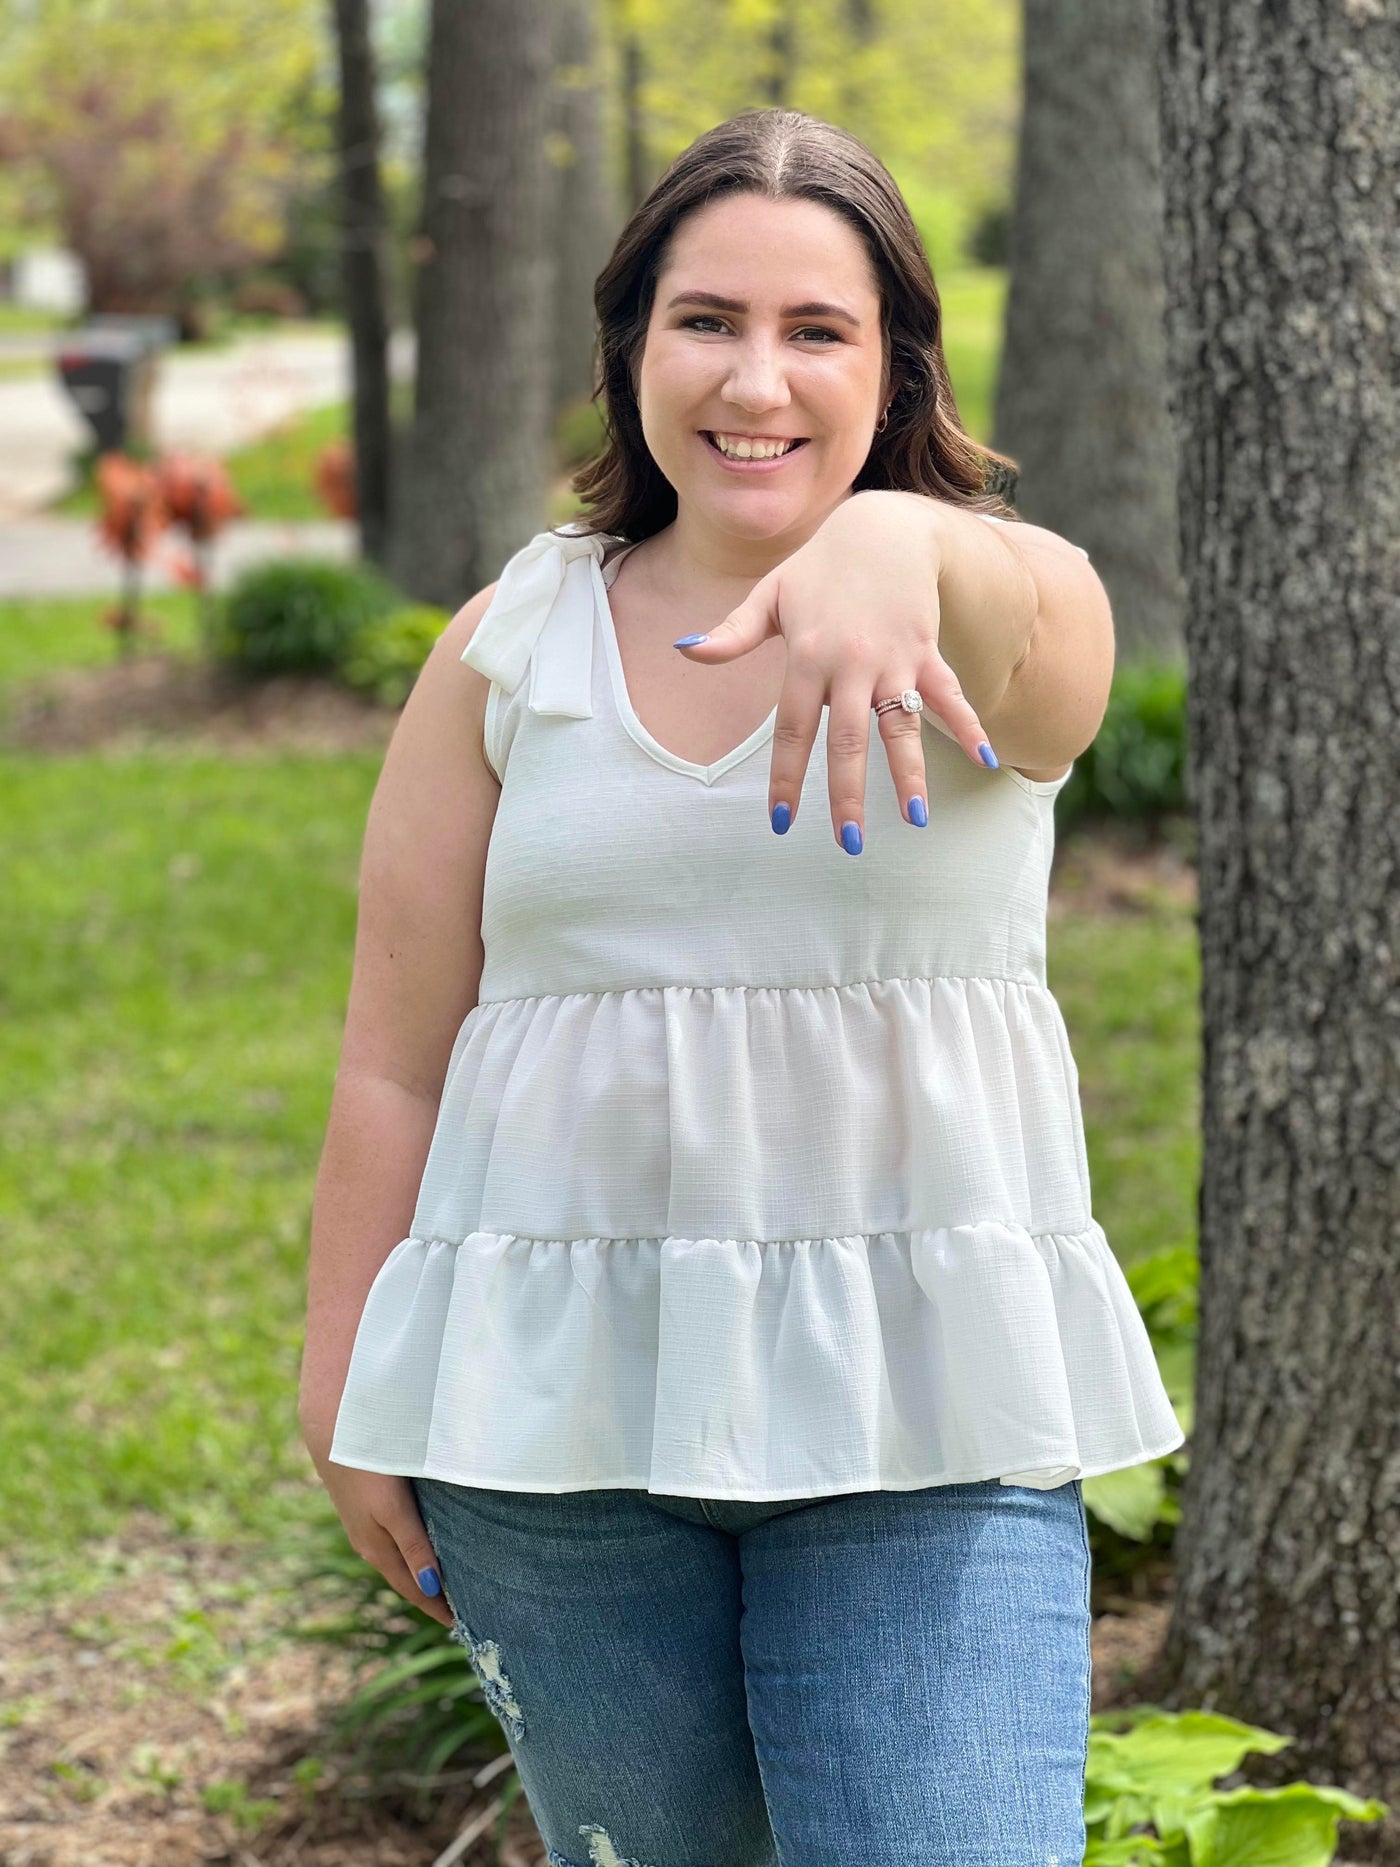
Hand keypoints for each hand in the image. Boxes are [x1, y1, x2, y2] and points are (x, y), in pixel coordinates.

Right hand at [303, 1422, 454, 1630]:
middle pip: (405, 1577)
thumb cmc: (367, 1470)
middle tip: (463, 1609)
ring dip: (421, 1572)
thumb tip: (432, 1588)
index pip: (412, 1589)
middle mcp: (369, 1542)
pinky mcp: (365, 1505)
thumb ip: (413, 1546)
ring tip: (448, 1582)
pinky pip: (394, 1538)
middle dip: (431, 1595)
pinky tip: (424, 1542)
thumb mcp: (393, 1510)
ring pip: (399, 1558)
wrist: (332, 1431)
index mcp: (377, 1549)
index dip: (436, 1608)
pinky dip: (412, 1550)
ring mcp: (365, 1524)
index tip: (462, 1626)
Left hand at [672, 491, 996, 850]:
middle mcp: (851, 664)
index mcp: (807, 657)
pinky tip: (985, 760)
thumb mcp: (770, 596)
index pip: (793, 730)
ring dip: (909, 775)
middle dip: (847, 794)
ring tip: (913, 820)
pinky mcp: (926, 653)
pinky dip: (967, 726)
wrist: (882, 527)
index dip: (787, 778)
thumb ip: (732, 633)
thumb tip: (685, 651)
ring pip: (901, 727)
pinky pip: (949, 696)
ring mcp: (894, 661)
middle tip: (848, 843)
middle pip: (848, 741)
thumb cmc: (819, 568)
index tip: (782, 821)